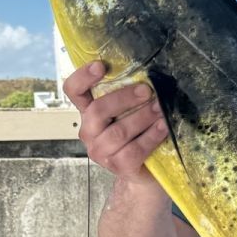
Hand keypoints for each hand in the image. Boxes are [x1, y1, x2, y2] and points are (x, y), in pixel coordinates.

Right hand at [63, 61, 167, 183]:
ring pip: (118, 132)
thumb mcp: (128, 112)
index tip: (100, 65)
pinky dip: (150, 137)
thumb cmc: (136, 134)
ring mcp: (101, 151)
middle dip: (124, 98)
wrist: (143, 171)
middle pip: (97, 111)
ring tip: (159, 108)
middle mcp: (89, 131)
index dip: (83, 77)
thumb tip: (147, 75)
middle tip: (146, 91)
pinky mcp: (118, 166)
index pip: (74, 91)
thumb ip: (129, 96)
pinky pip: (133, 151)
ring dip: (142, 117)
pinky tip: (163, 127)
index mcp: (88, 112)